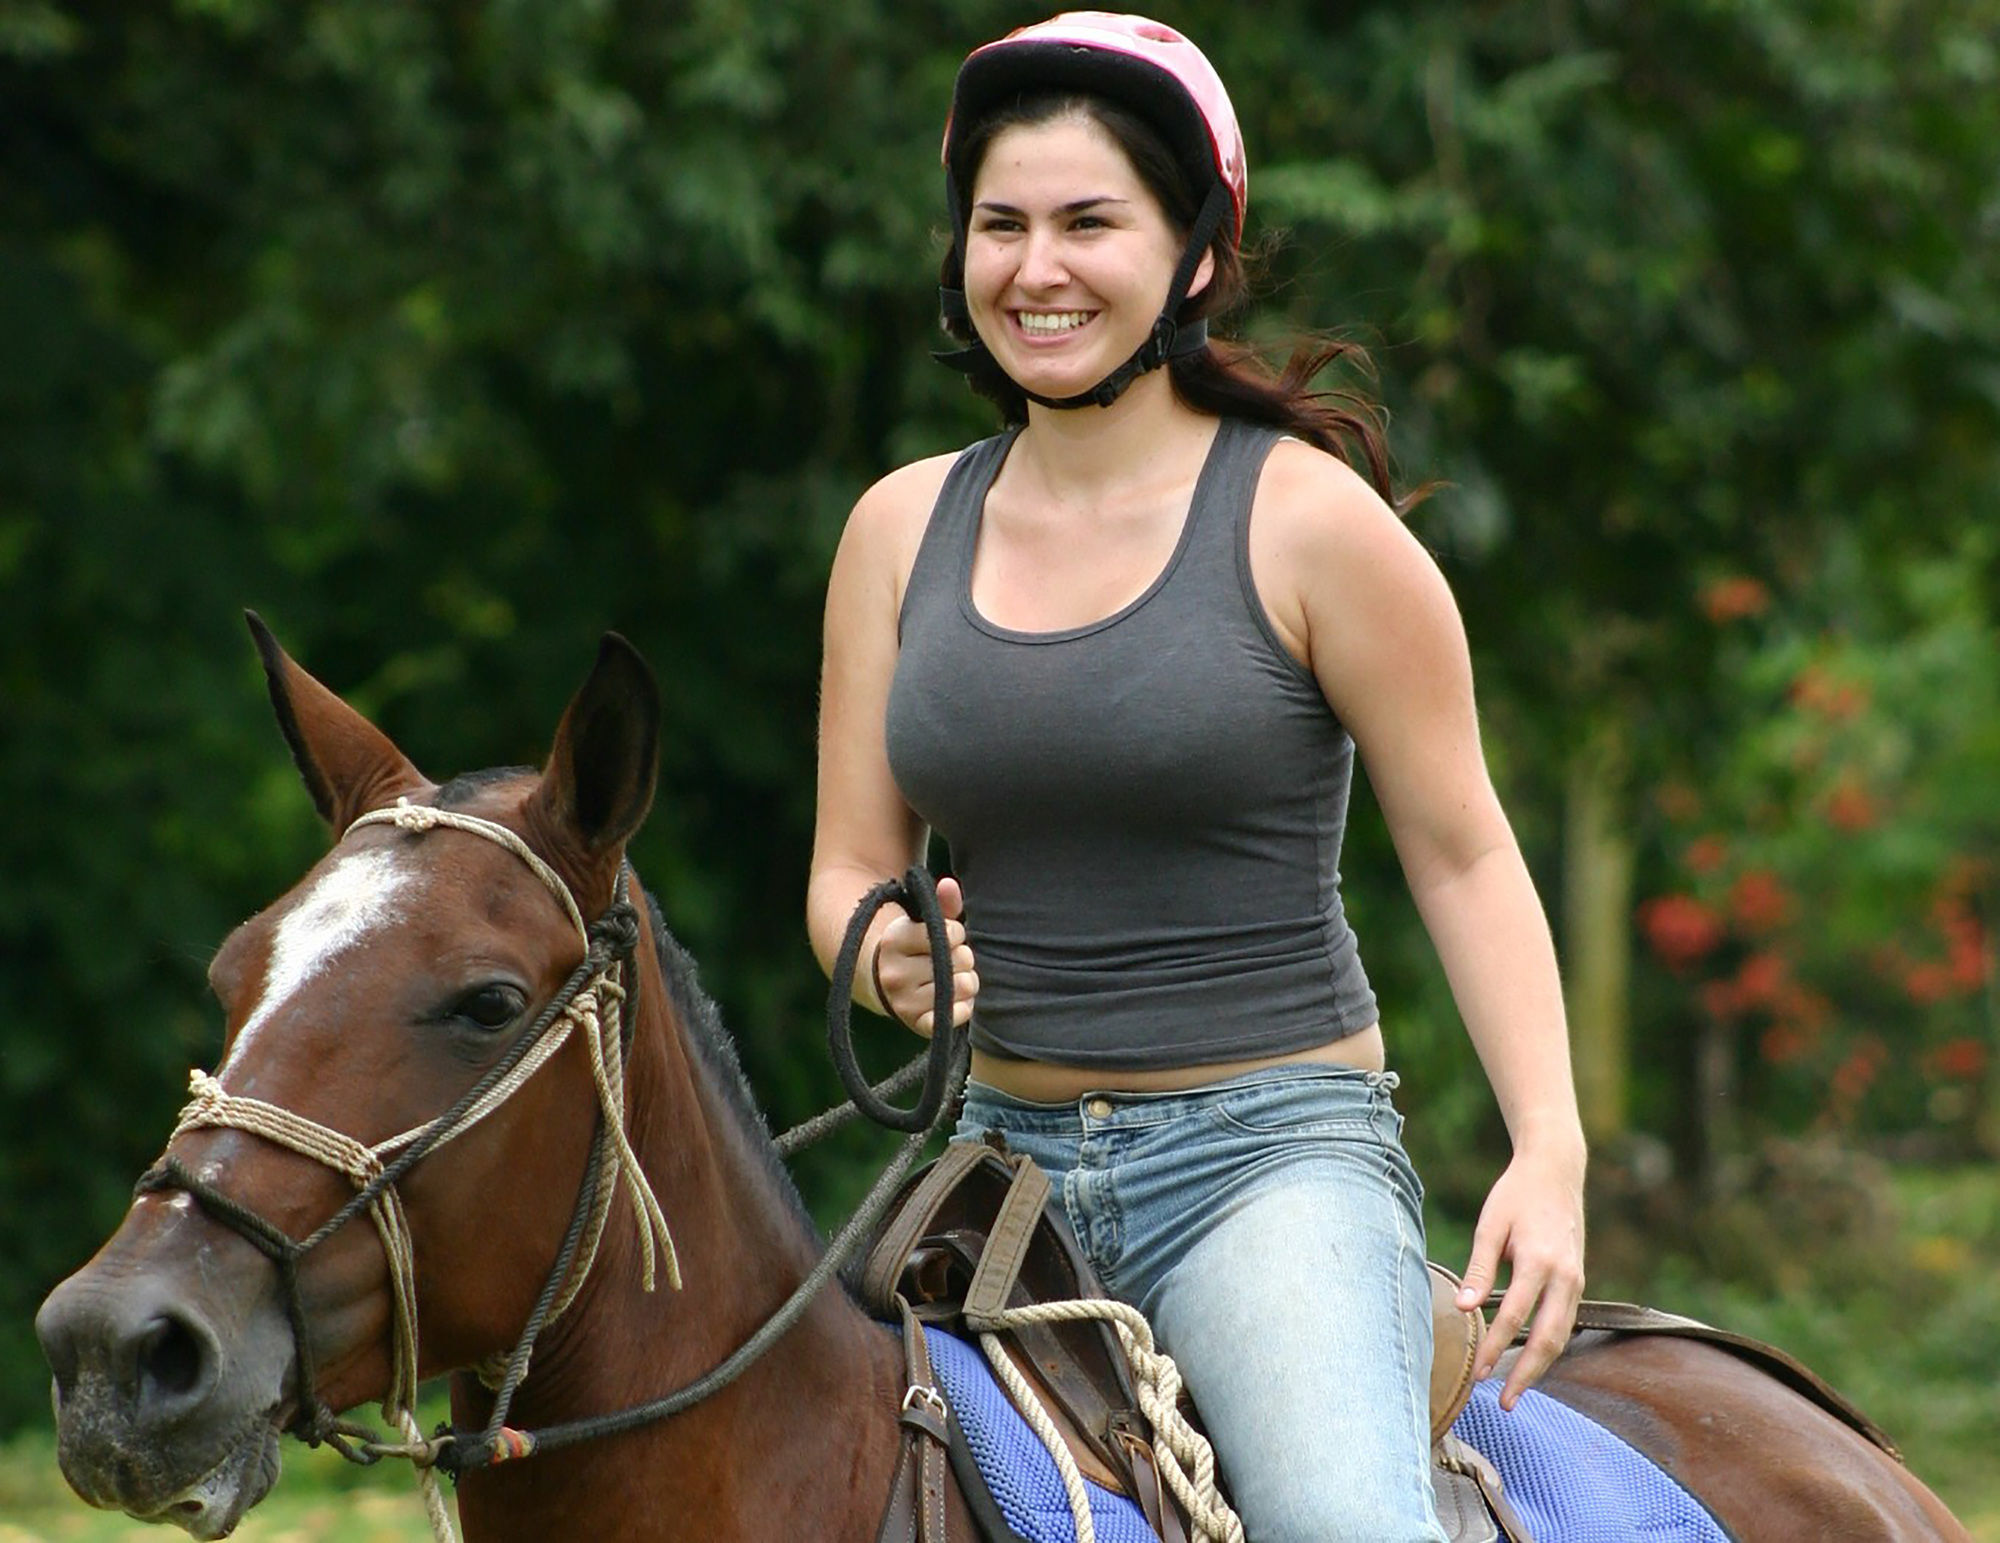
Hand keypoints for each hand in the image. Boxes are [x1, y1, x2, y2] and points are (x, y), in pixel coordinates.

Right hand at [870, 876, 978, 1036]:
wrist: (884, 982)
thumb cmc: (913, 946)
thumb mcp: (923, 921)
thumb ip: (942, 903)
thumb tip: (949, 885)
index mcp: (893, 940)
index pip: (951, 933)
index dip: (955, 933)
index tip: (945, 937)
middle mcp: (894, 973)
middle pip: (961, 960)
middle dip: (963, 957)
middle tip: (948, 960)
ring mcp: (904, 1002)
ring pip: (964, 986)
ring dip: (966, 981)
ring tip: (952, 978)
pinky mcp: (916, 1024)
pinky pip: (957, 1014)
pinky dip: (964, 1006)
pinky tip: (953, 998)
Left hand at [1455, 1142, 1585, 1409]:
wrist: (1556, 1171)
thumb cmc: (1515, 1196)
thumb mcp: (1490, 1226)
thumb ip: (1478, 1270)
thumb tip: (1464, 1310)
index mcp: (1537, 1261)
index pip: (1514, 1317)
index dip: (1494, 1348)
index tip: (1476, 1374)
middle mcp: (1564, 1276)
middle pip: (1547, 1338)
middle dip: (1526, 1373)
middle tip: (1504, 1402)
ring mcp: (1576, 1279)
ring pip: (1562, 1335)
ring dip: (1540, 1366)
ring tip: (1516, 1391)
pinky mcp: (1578, 1280)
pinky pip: (1566, 1322)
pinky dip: (1550, 1345)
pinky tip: (1532, 1360)